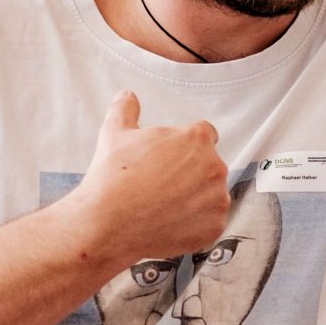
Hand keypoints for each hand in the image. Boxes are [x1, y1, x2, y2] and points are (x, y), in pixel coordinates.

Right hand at [77, 91, 229, 268]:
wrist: (107, 225)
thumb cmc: (112, 177)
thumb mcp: (114, 133)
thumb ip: (125, 108)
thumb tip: (128, 96)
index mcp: (197, 138)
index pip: (204, 135)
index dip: (185, 146)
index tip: (170, 158)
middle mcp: (215, 167)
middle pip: (208, 166)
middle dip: (189, 172)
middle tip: (161, 183)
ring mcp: (218, 200)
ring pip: (211, 194)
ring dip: (194, 198)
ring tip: (163, 205)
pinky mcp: (214, 228)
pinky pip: (209, 222)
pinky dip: (194, 223)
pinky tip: (170, 222)